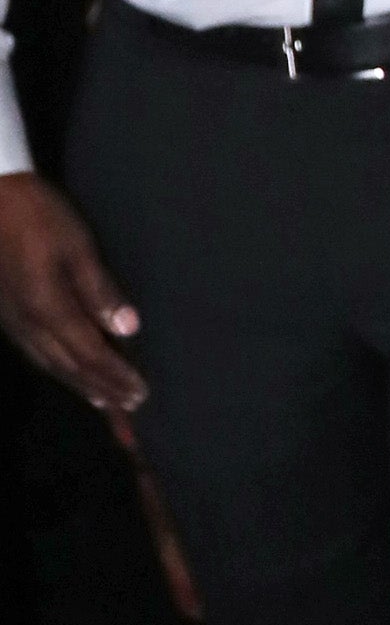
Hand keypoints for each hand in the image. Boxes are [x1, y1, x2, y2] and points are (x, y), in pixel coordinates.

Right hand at [0, 172, 146, 417]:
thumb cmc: (37, 215)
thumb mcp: (77, 246)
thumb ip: (100, 290)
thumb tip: (128, 329)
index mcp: (48, 308)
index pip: (90, 354)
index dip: (115, 376)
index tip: (140, 394)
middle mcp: (27, 323)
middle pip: (68, 367)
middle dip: (100, 389)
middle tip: (129, 409)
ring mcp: (11, 320)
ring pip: (48, 363)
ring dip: (77, 384)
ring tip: (103, 401)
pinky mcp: (4, 312)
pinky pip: (33, 351)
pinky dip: (55, 368)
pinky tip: (64, 370)